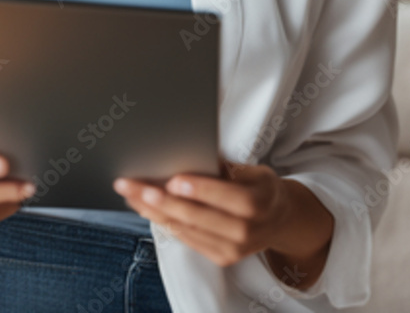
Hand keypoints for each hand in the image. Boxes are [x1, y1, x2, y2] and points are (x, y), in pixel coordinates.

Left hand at [113, 161, 333, 285]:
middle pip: (198, 217)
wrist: (280, 220)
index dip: (199, 189)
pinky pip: (186, 238)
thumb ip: (225, 167)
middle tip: (135, 186)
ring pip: (186, 229)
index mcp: (258, 203)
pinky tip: (144, 207)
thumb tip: (192, 151)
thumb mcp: (252, 170)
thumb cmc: (259, 186)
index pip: (226, 197)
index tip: (173, 181)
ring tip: (130, 193)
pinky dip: (163, 222)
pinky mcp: (222, 258)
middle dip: (162, 201)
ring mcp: (233, 249)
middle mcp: (247, 231)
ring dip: (153, 211)